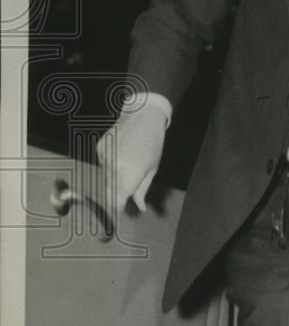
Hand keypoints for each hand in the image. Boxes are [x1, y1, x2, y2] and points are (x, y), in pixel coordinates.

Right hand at [96, 105, 166, 223]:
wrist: (142, 116)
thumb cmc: (153, 144)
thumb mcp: (152, 169)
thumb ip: (142, 190)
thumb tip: (140, 208)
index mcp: (130, 175)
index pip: (117, 201)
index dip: (118, 208)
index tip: (122, 210)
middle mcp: (114, 168)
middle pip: (109, 191)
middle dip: (117, 194)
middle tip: (127, 191)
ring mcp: (104, 157)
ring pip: (106, 178)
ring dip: (114, 179)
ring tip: (128, 164)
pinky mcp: (99, 149)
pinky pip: (103, 165)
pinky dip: (110, 165)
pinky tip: (121, 153)